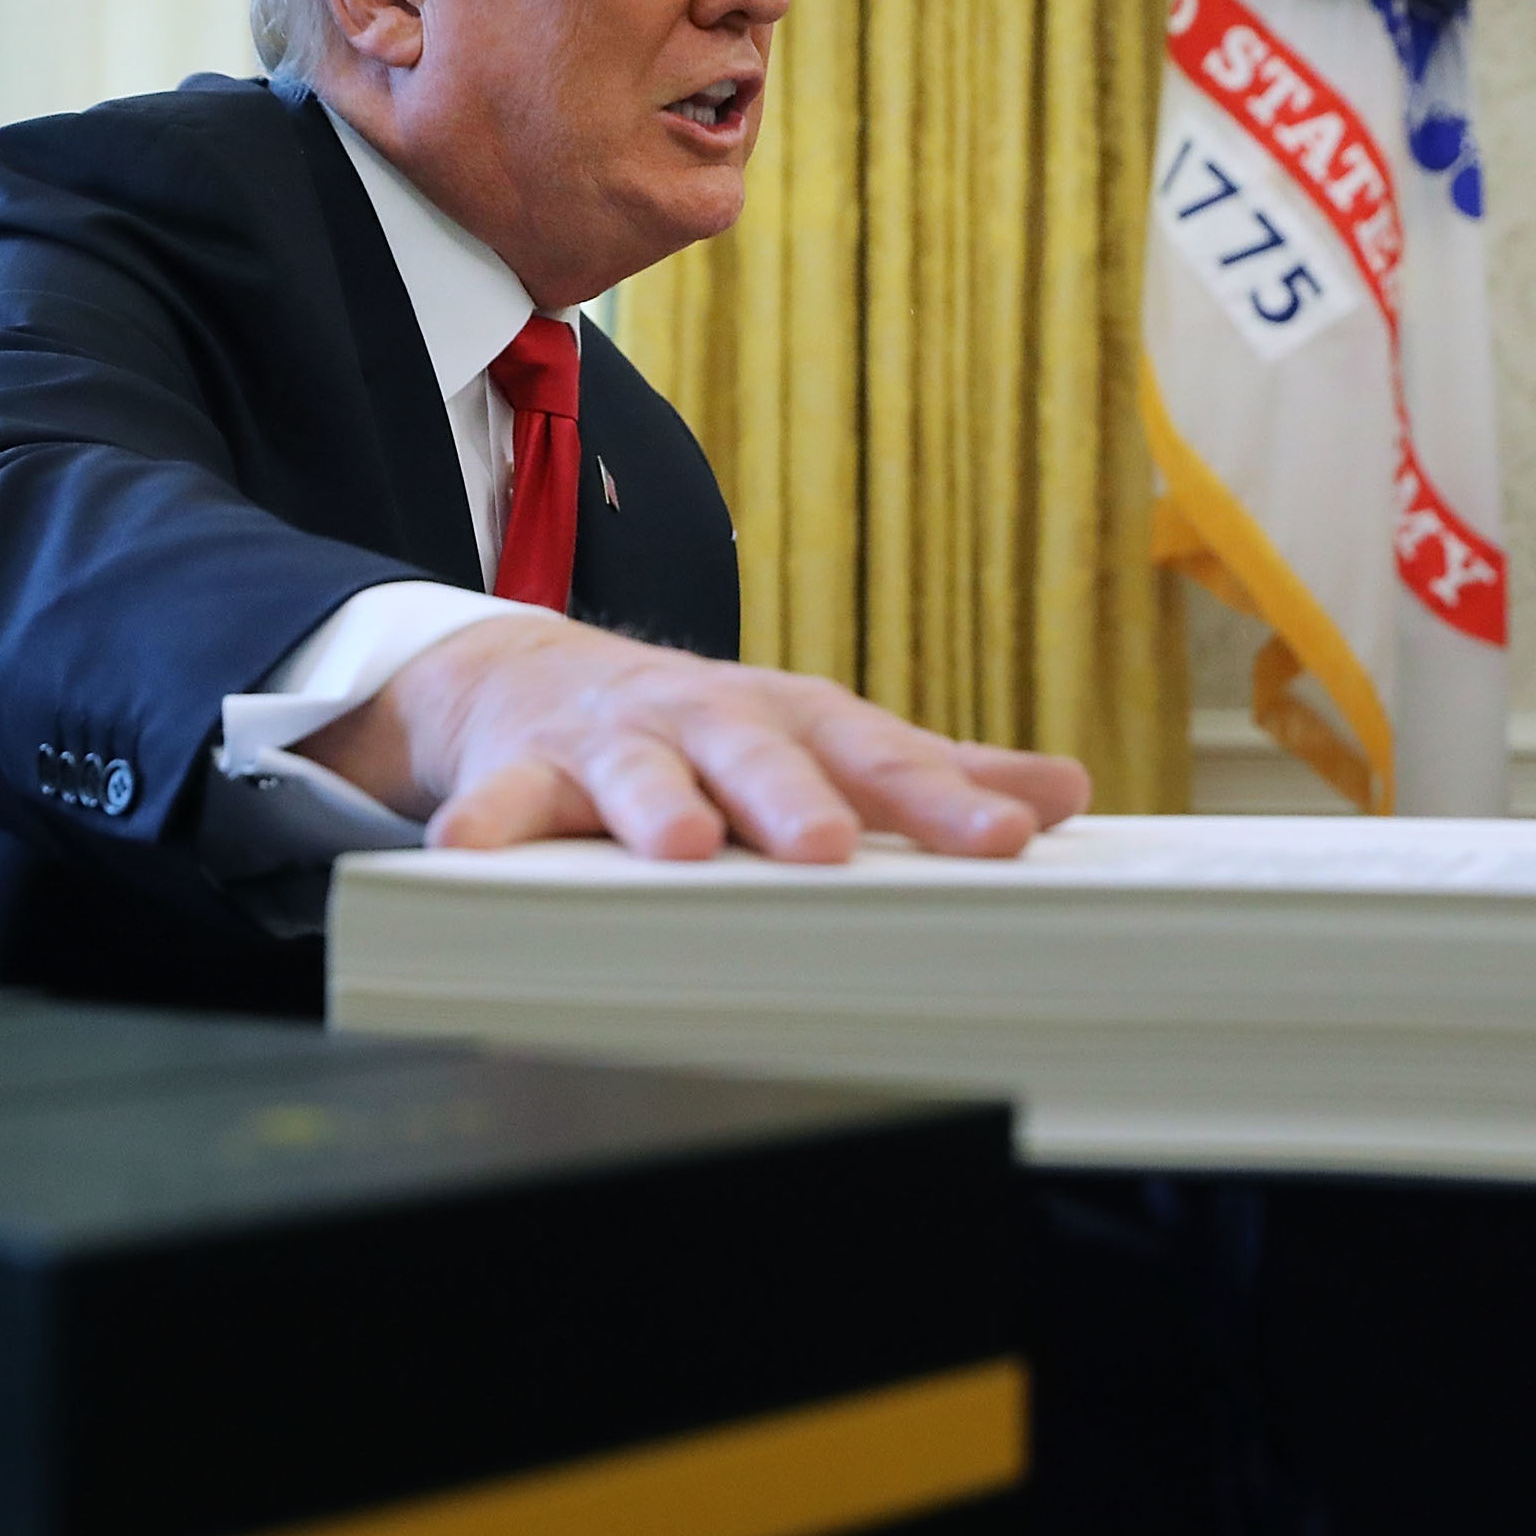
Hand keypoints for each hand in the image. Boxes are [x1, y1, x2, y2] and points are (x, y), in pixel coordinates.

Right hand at [294, 614, 1089, 860]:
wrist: (537, 678)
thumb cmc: (709, 730)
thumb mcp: (820, 741)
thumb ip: (933, 774)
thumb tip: (1064, 792)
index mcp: (795, 721)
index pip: (880, 758)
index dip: (944, 799)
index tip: (1006, 840)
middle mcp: (712, 721)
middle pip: (759, 754)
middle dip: (792, 797)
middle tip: (827, 844)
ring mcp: (617, 743)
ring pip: (638, 772)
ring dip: (657, 804)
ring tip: (680, 846)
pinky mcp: (526, 770)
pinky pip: (503, 800)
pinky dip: (487, 824)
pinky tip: (470, 856)